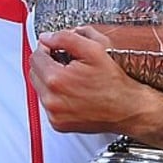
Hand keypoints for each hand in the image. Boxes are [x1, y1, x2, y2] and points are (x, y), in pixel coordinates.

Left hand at [30, 28, 162, 154]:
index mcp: (56, 80)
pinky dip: (56, 96)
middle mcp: (51, 100)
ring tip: (73, 77)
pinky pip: (48, 104)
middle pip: (34, 72)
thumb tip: (47, 37)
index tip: (57, 49)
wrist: (127, 109)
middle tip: (66, 62)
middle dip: (47, 64)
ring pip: (40, 88)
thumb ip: (66, 38)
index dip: (47, 48)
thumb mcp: (94, 50)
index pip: (36, 56)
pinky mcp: (58, 124)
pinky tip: (73, 91)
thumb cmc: (114, 83)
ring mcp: (54, 114)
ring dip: (50, 80)